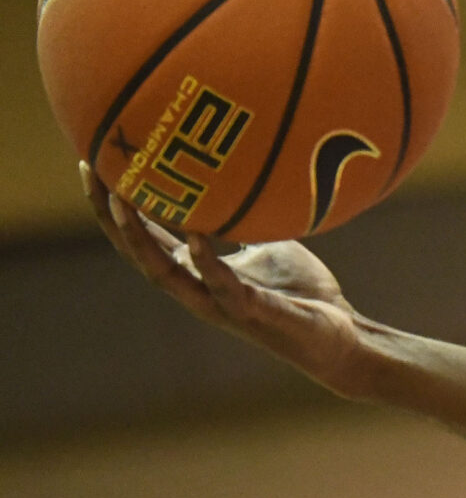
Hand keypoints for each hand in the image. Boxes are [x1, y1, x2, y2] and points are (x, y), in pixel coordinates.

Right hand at [83, 162, 374, 396]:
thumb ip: (246, 221)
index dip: (115, 203)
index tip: (95, 161)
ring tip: (121, 201)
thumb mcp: (269, 243)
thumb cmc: (302, 292)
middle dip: (110, 213)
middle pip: (137, 253)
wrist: (342, 336)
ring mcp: (223, 305)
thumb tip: (241, 176)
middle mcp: (199, 290)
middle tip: (92, 170)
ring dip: (139, 239)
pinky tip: (194, 237)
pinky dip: (207, 262)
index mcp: (197, 273)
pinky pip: (225, 288)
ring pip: (166, 275)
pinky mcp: (256, 314)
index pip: (144, 237)